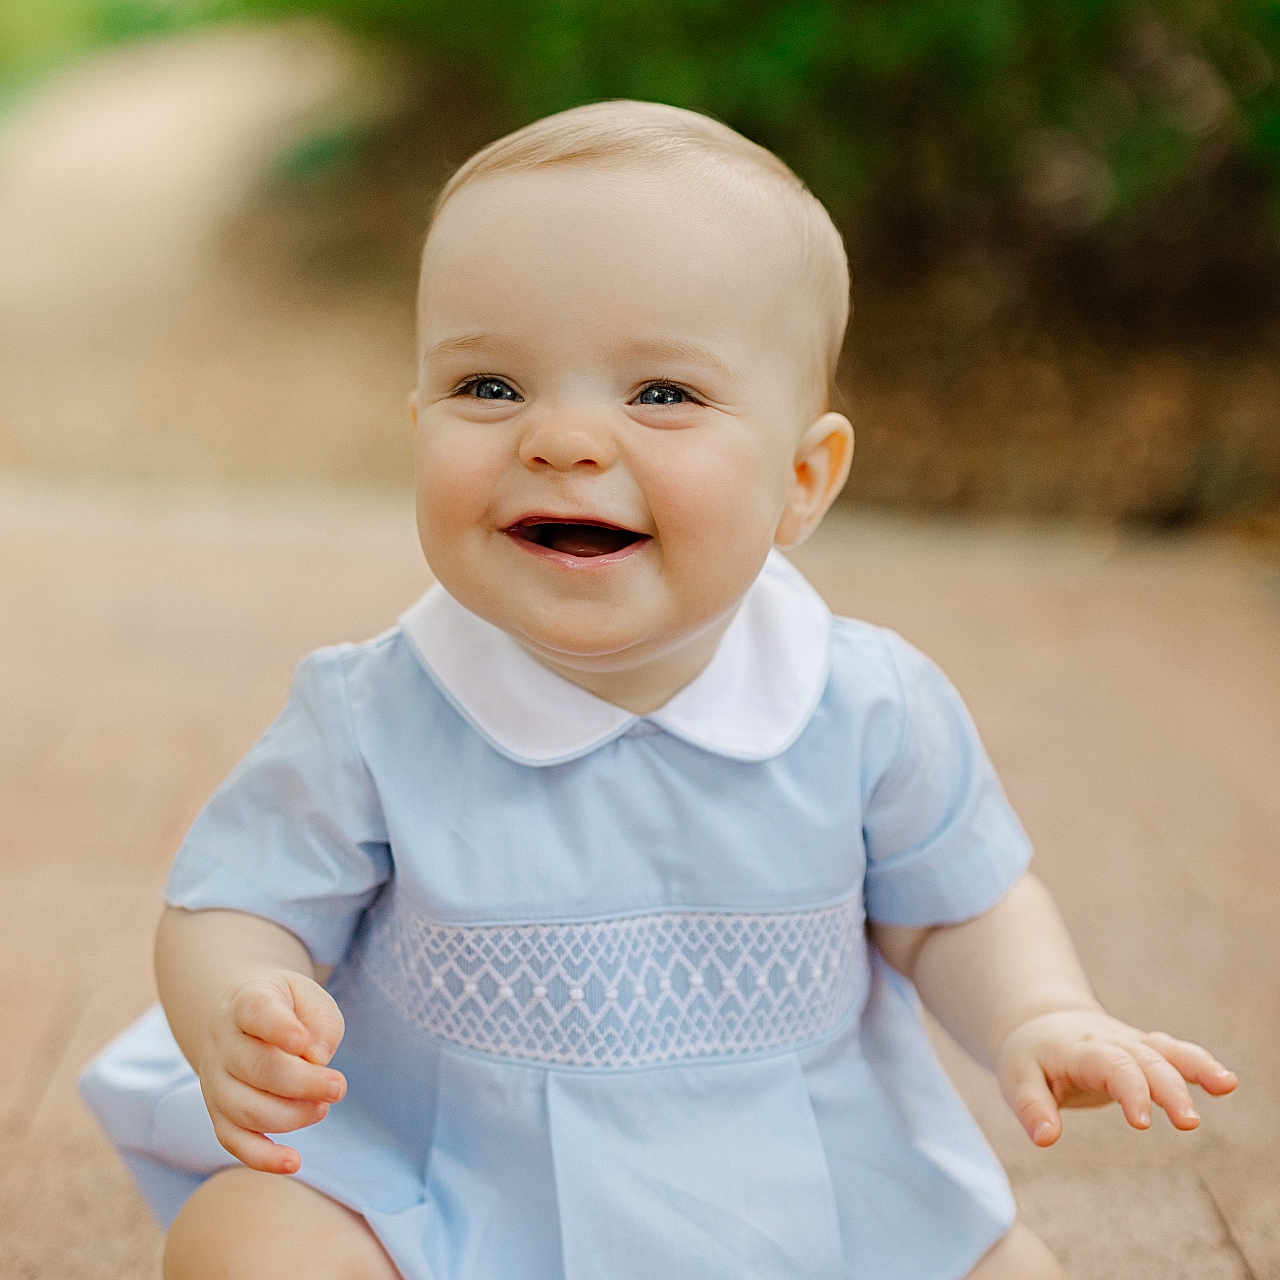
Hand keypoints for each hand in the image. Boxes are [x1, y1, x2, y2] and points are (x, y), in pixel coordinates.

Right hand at [197, 969, 346, 1173]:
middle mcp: (223, 1043)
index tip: (302, 1041)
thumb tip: (317, 1060)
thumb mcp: (310, 999)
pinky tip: (293, 1162)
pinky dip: (262, 1157)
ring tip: (323, 1106)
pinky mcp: (219, 1114)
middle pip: (257, 1068)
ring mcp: (215, 1081)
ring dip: (292, 1115)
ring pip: (246, 1109)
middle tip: (339, 1086)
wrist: (241, 1019)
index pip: (257, 1012)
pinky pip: (234, 1141)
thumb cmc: (288, 1009)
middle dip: (304, 1083)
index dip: (279, 1028)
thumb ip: (320, 1024)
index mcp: (246, 1003)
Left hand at [997, 1008, 1236, 1146]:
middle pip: (1145, 1059)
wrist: (1042, 1022)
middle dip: (1168, 1088)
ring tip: (1226, 1085)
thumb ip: (1031, 1107)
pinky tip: (1225, 1083)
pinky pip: (1173, 1052)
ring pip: (1166, 1049)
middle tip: (1188, 1123)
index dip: (1129, 1089)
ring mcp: (1129, 1042)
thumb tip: (1045, 1139)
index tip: (1143, 1121)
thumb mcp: (1017, 1078)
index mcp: (1077, 1048)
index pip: (1109, 1064)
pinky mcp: (1144, 1050)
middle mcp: (1109, 1041)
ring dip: (1195, 1066)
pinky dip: (1198, 1063)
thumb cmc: (1030, 1057)